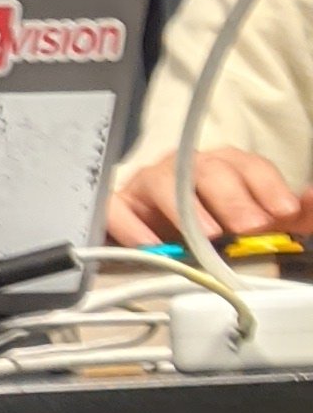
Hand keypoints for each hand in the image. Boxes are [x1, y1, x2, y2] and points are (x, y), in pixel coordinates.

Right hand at [106, 144, 312, 249]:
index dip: (266, 186)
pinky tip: (152, 247)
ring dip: (187, 209)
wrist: (150, 244)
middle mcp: (184, 169)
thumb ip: (288, 214)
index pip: (247, 165)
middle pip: (207, 170)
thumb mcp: (255, 225)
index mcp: (221, 167)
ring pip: (163, 182)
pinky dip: (133, 227)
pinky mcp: (118, 208)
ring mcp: (148, 185)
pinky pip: (118, 210)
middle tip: (250, 227)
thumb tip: (310, 198)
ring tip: (207, 236)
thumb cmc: (207, 230)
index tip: (282, 212)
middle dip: (233, 199)